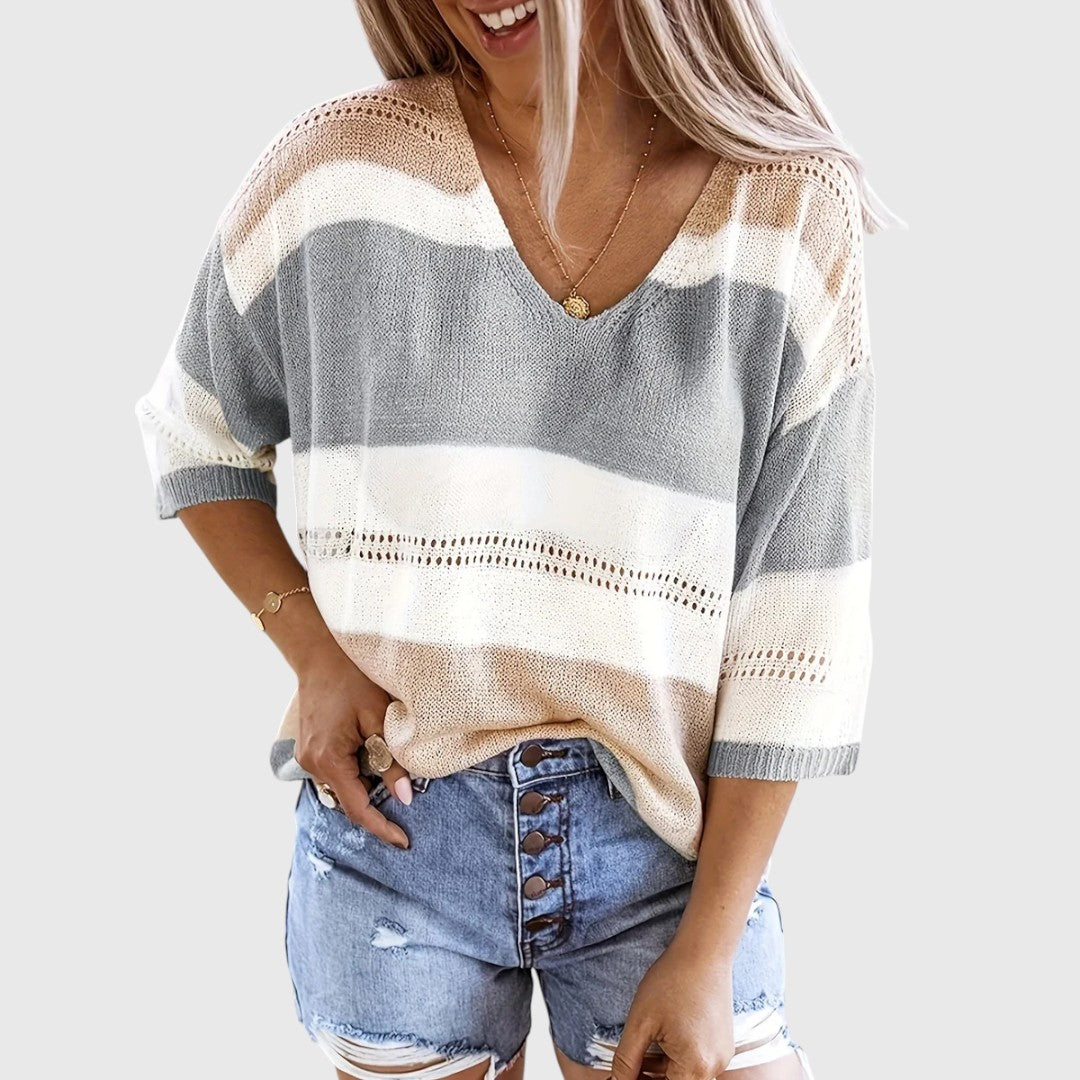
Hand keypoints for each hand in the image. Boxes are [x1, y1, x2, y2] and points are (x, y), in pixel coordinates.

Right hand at [293, 646, 413, 849]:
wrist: (321, 654)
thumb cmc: (352, 679)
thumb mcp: (379, 718)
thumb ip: (391, 761)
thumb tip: (404, 798)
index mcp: (328, 760)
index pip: (357, 808)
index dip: (381, 828)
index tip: (404, 842)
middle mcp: (312, 764)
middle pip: (349, 799)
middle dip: (377, 803)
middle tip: (407, 800)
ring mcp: (307, 757)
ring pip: (343, 785)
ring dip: (366, 783)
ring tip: (390, 765)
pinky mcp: (309, 748)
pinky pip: (336, 771)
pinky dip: (356, 771)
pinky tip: (371, 753)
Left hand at [611, 936, 734, 1079]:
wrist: (703, 952)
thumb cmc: (672, 981)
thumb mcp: (640, 1023)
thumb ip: (626, 1061)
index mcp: (695, 1066)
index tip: (626, 1075)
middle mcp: (715, 1066)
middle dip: (649, 1079)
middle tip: (628, 1068)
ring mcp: (722, 1055)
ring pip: (685, 1074)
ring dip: (661, 1072)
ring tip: (638, 1055)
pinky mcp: (722, 1043)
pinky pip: (696, 1061)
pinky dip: (675, 1059)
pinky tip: (657, 1043)